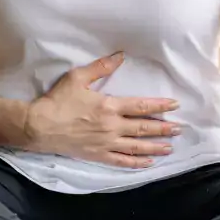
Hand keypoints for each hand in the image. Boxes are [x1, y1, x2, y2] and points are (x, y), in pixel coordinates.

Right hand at [24, 52, 180, 167]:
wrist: (39, 126)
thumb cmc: (58, 101)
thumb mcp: (77, 77)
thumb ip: (101, 67)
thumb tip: (120, 56)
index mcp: (109, 106)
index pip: (141, 106)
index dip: (160, 106)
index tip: (174, 105)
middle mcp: (112, 127)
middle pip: (144, 128)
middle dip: (164, 128)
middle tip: (180, 129)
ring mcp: (106, 144)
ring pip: (136, 147)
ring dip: (155, 147)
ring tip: (170, 148)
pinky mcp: (97, 155)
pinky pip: (121, 161)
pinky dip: (136, 163)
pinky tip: (147, 164)